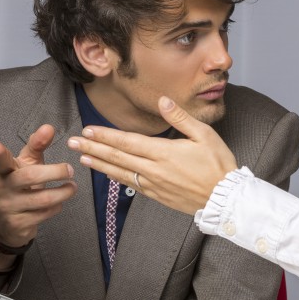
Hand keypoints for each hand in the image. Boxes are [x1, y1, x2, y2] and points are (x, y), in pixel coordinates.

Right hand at [0, 124, 75, 260]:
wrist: (6, 223)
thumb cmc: (19, 187)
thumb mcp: (26, 165)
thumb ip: (37, 146)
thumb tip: (48, 128)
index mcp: (4, 172)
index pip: (1, 162)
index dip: (0, 155)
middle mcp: (3, 189)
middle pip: (30, 177)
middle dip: (54, 172)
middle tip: (69, 170)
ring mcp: (10, 207)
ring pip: (42, 198)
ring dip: (63, 192)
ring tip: (72, 187)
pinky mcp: (19, 223)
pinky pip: (44, 213)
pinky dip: (57, 206)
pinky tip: (58, 202)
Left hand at [67, 96, 237, 215]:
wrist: (226, 198)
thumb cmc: (219, 164)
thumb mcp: (204, 135)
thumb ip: (180, 118)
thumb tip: (162, 100)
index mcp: (164, 153)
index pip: (127, 142)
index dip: (105, 136)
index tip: (87, 130)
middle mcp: (154, 170)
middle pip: (117, 157)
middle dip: (93, 148)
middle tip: (72, 142)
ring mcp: (154, 185)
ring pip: (120, 173)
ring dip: (99, 164)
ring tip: (81, 158)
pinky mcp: (158, 196)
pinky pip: (132, 185)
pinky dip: (116, 178)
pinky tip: (107, 173)